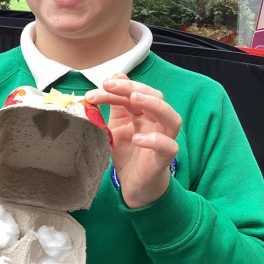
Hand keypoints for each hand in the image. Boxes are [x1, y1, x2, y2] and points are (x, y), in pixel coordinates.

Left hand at [85, 74, 180, 208]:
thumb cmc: (127, 153)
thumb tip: (113, 77)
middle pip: (154, 96)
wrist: (134, 185)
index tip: (93, 92)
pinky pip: (169, 146)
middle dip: (131, 87)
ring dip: (153, 104)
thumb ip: (114, 105)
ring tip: (134, 98)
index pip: (132, 93)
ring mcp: (164, 138)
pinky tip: (138, 138)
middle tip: (109, 85)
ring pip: (171, 117)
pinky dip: (155, 139)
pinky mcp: (164, 158)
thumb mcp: (115, 126)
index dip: (114, 89)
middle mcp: (156, 122)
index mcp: (143, 112)